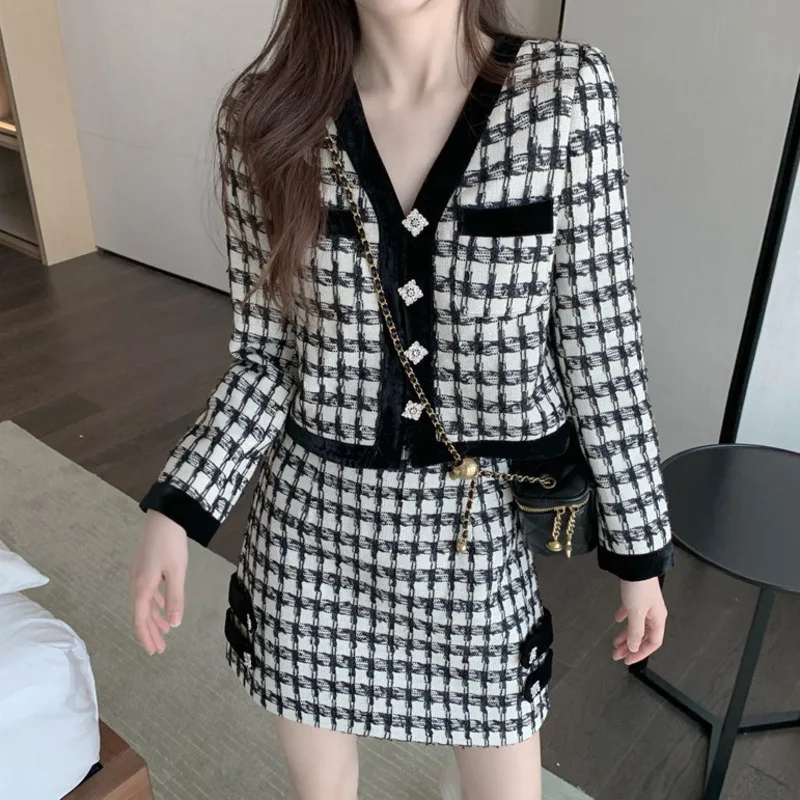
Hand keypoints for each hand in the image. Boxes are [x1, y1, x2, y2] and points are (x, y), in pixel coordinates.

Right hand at [129, 510, 187, 654]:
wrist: (164, 515)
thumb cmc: (171, 543)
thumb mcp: (177, 572)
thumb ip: (175, 598)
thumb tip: (174, 624)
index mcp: (142, 586)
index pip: (140, 619)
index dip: (146, 636)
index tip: (154, 651)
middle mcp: (136, 582)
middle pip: (141, 614)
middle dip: (150, 632)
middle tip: (159, 648)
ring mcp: (139, 573)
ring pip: (144, 603)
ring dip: (154, 618)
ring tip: (165, 631)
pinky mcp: (144, 566)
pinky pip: (147, 591)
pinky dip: (155, 603)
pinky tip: (163, 608)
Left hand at [612, 577, 667, 665]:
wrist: (636, 564)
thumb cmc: (638, 588)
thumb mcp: (636, 613)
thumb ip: (635, 632)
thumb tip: (633, 647)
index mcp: (658, 620)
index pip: (653, 643)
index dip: (640, 653)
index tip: (627, 660)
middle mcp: (653, 613)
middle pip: (643, 636)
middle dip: (630, 646)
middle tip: (616, 654)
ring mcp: (645, 604)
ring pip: (636, 625)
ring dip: (625, 634)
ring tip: (614, 642)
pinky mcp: (636, 595)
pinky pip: (631, 611)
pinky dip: (624, 617)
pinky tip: (617, 619)